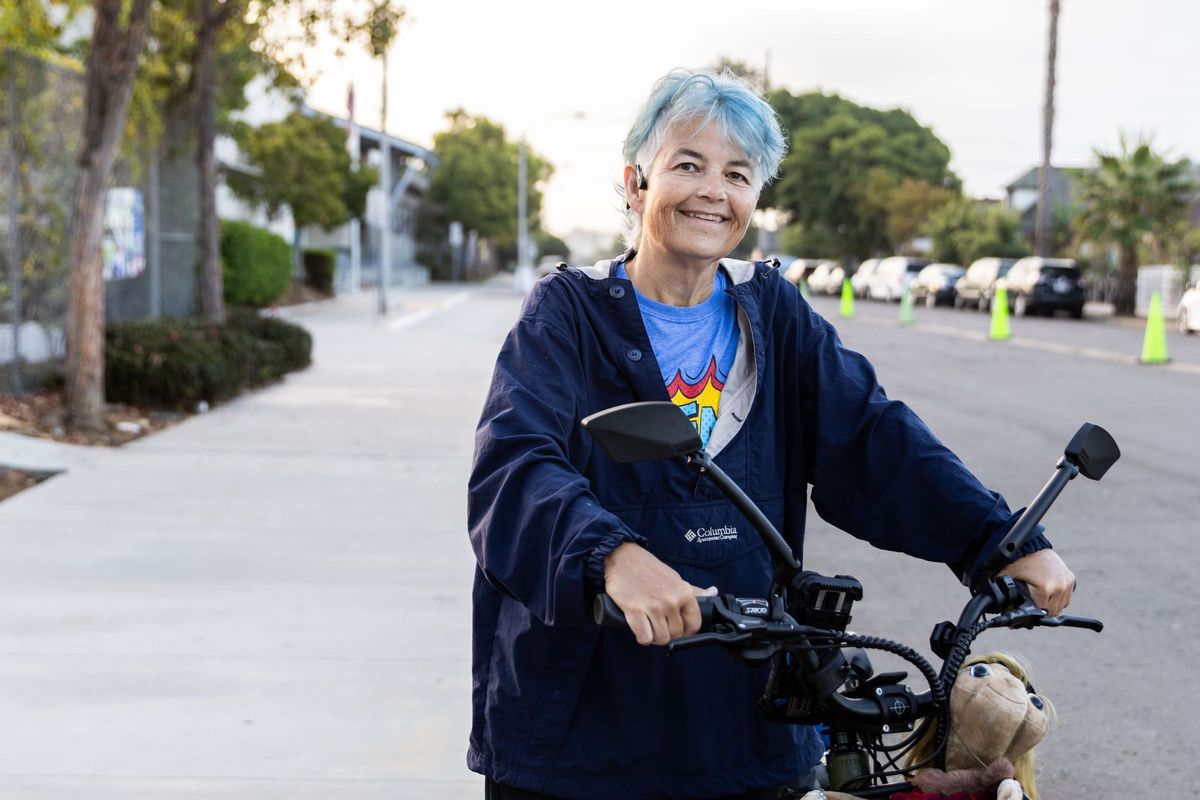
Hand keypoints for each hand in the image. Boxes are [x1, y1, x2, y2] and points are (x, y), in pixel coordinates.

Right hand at [603, 542, 717, 645]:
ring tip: (650, 627)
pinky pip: (644, 637)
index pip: (694, 624)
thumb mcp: (675, 578)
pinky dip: (642, 637)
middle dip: (668, 634)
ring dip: (654, 637)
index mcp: (684, 592)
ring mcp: (653, 606)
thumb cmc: (649, 569)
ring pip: (661, 639)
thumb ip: (694, 590)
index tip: (679, 630)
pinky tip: (640, 628)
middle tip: (659, 626)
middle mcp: (672, 600)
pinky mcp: (635, 610)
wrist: (623, 558)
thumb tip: (713, 592)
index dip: (687, 631)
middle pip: (676, 634)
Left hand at [997, 549, 1074, 615]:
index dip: (1032, 614)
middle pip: (1054, 610)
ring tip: (1040, 599)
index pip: (1042, 612)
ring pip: (1062, 605)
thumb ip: (1008, 598)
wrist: (1028, 546)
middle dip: (1042, 610)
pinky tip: (1048, 593)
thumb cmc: (1017, 563)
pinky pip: (1066, 596)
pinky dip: (1058, 597)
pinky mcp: (1070, 578)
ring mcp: (1067, 582)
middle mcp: (1060, 586)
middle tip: (1032, 605)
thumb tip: (1006, 611)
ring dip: (1052, 605)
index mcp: (1047, 588)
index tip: (1026, 612)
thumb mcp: (1009, 581)